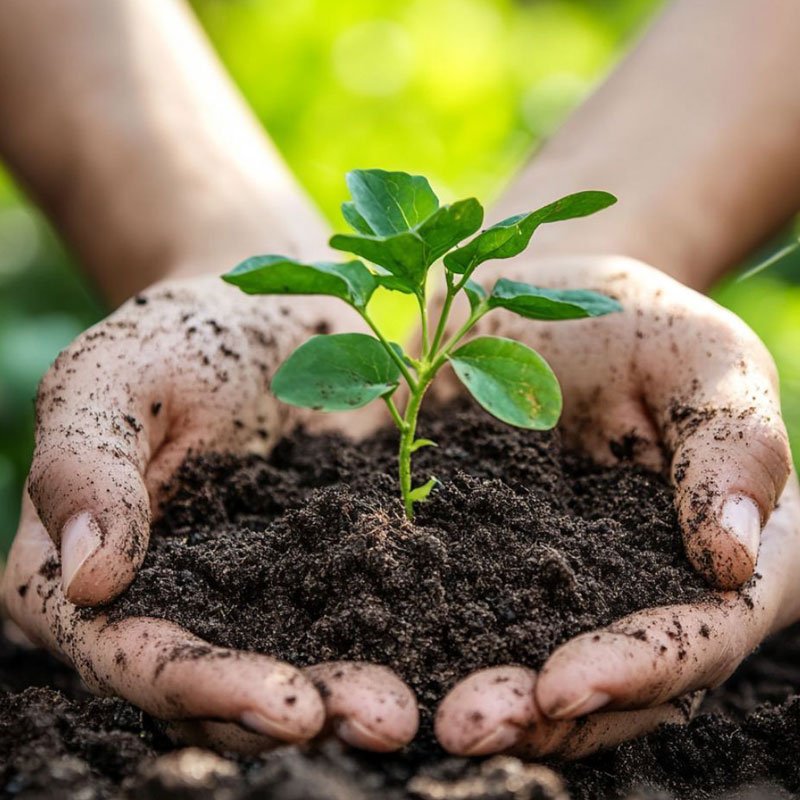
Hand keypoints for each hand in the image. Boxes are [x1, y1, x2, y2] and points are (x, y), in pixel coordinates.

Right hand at [1, 276, 417, 752]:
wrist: (268, 312)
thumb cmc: (176, 337)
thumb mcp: (111, 378)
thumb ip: (82, 468)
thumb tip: (88, 581)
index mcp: (86, 575)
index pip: (131, 654)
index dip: (201, 688)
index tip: (285, 704)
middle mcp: (166, 603)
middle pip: (217, 688)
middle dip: (294, 712)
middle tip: (380, 722)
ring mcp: (248, 591)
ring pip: (286, 665)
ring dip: (346, 696)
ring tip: (406, 713)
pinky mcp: (319, 568)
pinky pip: (347, 615)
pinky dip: (385, 639)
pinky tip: (436, 650)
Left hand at [435, 255, 795, 756]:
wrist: (538, 309)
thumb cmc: (638, 325)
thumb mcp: (704, 359)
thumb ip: (735, 446)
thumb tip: (732, 560)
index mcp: (718, 556)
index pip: (698, 634)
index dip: (638, 668)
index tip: (564, 685)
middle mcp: (641, 593)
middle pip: (612, 684)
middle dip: (543, 715)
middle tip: (467, 727)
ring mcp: (561, 589)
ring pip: (536, 669)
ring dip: (484, 702)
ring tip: (419, 719)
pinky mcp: (488, 568)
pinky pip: (462, 618)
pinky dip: (426, 645)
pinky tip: (376, 662)